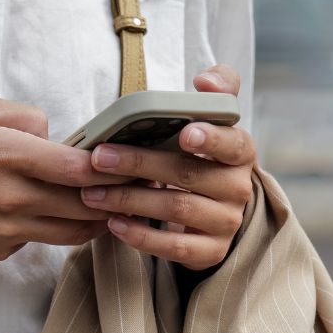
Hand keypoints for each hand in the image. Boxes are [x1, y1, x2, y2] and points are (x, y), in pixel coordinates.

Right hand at [0, 93, 130, 263]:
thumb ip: (22, 116)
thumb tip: (53, 135)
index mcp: (8, 154)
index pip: (82, 168)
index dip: (113, 168)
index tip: (129, 163)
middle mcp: (11, 198)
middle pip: (85, 206)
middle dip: (112, 199)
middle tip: (130, 190)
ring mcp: (3, 231)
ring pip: (69, 233)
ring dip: (91, 221)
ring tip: (103, 208)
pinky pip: (32, 241)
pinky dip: (43, 230)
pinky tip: (36, 214)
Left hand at [79, 66, 255, 270]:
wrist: (211, 217)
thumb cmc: (200, 161)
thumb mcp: (210, 127)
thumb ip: (212, 96)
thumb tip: (205, 80)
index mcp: (240, 151)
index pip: (232, 142)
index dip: (211, 137)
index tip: (185, 133)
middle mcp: (239, 188)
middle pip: (188, 174)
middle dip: (139, 164)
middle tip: (99, 159)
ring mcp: (227, 222)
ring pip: (176, 209)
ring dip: (129, 200)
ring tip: (92, 193)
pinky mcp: (210, 252)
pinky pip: (175, 247)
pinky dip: (140, 235)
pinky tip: (113, 223)